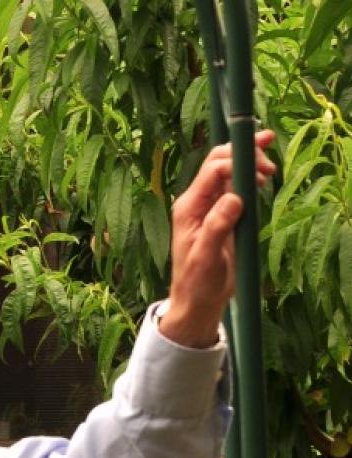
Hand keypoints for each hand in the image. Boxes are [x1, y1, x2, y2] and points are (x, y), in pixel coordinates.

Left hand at [160, 131, 276, 347]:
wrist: (197, 300)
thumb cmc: (197, 281)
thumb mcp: (206, 257)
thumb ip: (217, 226)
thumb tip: (233, 197)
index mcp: (188, 207)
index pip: (212, 170)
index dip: (237, 162)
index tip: (263, 171)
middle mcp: (197, 201)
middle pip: (219, 162)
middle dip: (244, 153)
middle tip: (271, 163)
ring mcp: (210, 206)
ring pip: (229, 172)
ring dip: (249, 162)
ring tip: (270, 171)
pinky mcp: (222, 213)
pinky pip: (236, 186)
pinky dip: (250, 177)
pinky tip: (263, 178)